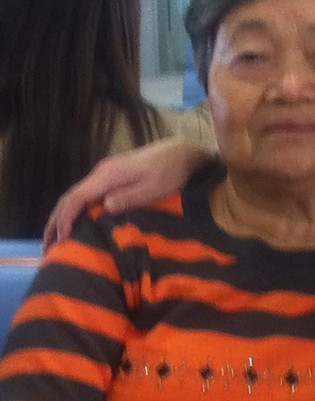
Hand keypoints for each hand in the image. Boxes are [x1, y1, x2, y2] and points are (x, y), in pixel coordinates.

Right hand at [42, 137, 215, 249]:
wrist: (180, 153)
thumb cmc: (170, 172)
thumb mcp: (153, 187)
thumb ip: (128, 197)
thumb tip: (104, 207)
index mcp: (108, 176)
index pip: (77, 198)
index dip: (65, 219)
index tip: (61, 241)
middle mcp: (101, 173)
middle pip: (70, 197)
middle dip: (56, 221)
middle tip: (48, 247)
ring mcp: (105, 175)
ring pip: (76, 197)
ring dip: (63, 217)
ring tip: (56, 240)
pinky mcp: (111, 179)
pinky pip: (87, 196)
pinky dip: (76, 212)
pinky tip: (76, 225)